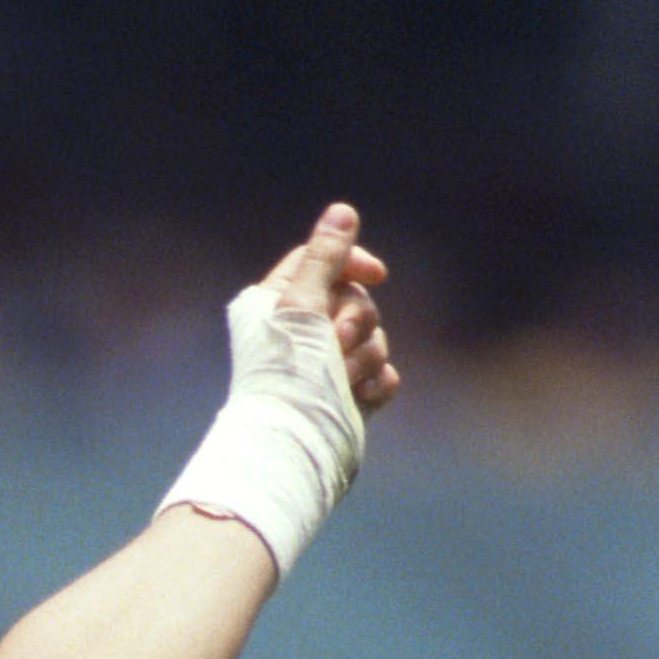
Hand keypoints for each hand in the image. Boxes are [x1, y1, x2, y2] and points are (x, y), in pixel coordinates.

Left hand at [264, 203, 398, 414]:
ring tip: (344, 380)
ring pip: (372, 337)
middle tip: (338, 345)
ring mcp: (324, 365)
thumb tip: (343, 212)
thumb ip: (325, 259)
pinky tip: (361, 396)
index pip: (321, 262)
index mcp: (275, 304)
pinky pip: (382, 373)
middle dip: (357, 322)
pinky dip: (376, 383)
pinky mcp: (346, 394)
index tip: (377, 275)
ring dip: (366, 356)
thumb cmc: (291, 375)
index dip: (351, 264)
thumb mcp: (305, 307)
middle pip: (354, 299)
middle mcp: (298, 331)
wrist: (298, 446)